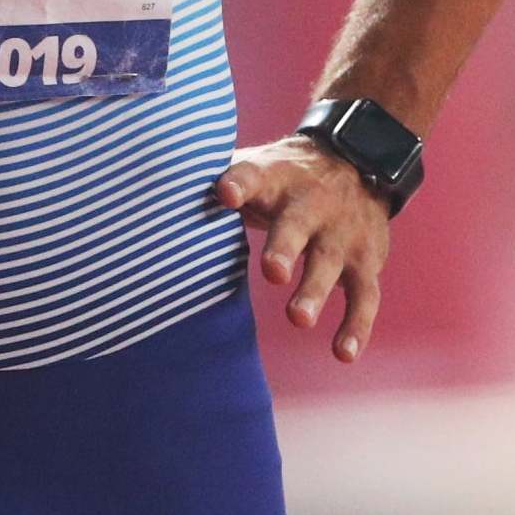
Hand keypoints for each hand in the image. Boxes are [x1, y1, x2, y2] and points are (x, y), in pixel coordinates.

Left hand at [210, 134, 388, 363]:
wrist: (359, 161)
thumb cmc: (284, 176)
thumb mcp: (255, 166)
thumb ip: (215, 179)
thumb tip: (148, 189)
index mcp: (274, 178)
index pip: (253, 175)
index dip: (239, 184)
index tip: (224, 193)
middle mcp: (310, 204)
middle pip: (296, 224)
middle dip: (285, 247)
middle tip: (272, 272)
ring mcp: (340, 234)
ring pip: (329, 262)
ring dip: (314, 290)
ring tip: (297, 318)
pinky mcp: (365, 261)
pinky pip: (364, 296)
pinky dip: (356, 325)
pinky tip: (342, 353)